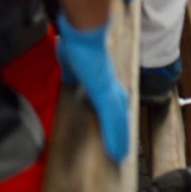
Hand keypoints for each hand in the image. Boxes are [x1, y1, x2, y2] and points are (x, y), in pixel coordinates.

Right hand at [56, 14, 128, 162]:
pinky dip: (115, 138)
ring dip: (119, 139)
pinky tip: (118, 152)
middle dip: (120, 131)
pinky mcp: (107, 97)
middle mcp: (111, 88)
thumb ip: (73, 75)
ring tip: (120, 156)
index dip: (114, 117)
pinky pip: (114, 123)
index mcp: (103, 81)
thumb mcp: (71, 64)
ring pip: (119, 122)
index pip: (112, 104)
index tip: (114, 126)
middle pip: (119, 115)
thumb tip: (69, 81)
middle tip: (121, 148)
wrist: (83, 35)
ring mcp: (111, 93)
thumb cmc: (77, 43)